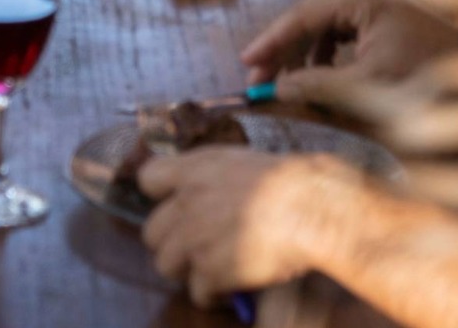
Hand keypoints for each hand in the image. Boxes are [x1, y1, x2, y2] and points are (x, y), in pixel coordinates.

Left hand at [139, 148, 360, 304]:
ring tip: (209, 272)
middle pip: (152, 232)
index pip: (149, 178)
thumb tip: (214, 191)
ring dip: (186, 271)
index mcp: (194, 170)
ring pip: (166, 266)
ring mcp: (193, 240)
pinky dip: (212, 296)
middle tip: (194, 247)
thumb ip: (216, 176)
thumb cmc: (291, 182)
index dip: (161, 195)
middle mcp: (185, 204)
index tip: (177, 204)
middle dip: (171, 242)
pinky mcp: (210, 272)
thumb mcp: (244, 162)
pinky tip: (229, 292)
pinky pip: (198, 293)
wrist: (308, 209)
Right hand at [237, 0, 457, 99]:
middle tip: (260, 83)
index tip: (246, 66)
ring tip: (293, 89)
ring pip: (330, 32)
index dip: (270, 42)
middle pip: (313, 21)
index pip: (301, 15)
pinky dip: (333, 62)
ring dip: (308, 60)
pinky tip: (328, 85)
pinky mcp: (397, 31)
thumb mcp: (365, 91)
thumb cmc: (432, 88)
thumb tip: (276, 90)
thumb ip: (316, 88)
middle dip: (286, 53)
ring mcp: (386, 12)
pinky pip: (351, 41)